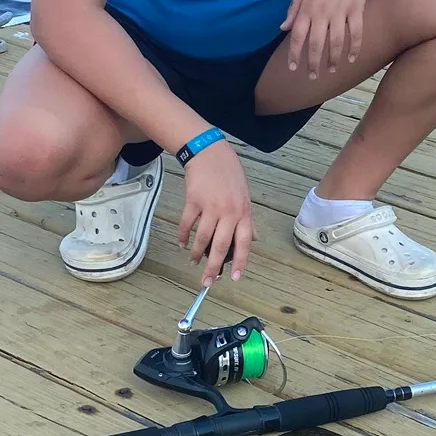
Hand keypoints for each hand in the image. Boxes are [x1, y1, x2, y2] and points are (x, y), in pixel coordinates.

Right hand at [177, 139, 254, 285]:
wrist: (210, 153)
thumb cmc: (230, 176)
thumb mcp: (245, 197)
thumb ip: (248, 221)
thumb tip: (254, 240)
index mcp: (244, 213)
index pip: (244, 243)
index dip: (240, 262)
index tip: (235, 278)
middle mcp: (229, 212)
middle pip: (221, 245)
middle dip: (214, 267)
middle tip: (208, 282)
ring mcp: (210, 206)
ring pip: (202, 237)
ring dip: (196, 253)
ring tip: (193, 262)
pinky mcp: (193, 201)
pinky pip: (187, 224)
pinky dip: (182, 236)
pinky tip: (181, 244)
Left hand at [280, 0, 371, 79]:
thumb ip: (294, 8)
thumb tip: (284, 28)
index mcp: (307, 6)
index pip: (298, 35)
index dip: (294, 54)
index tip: (293, 68)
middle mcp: (322, 11)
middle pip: (316, 44)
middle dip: (313, 63)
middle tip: (312, 76)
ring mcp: (341, 11)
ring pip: (336, 42)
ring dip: (334, 59)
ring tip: (332, 69)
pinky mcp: (357, 9)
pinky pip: (356, 33)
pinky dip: (354, 47)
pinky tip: (351, 58)